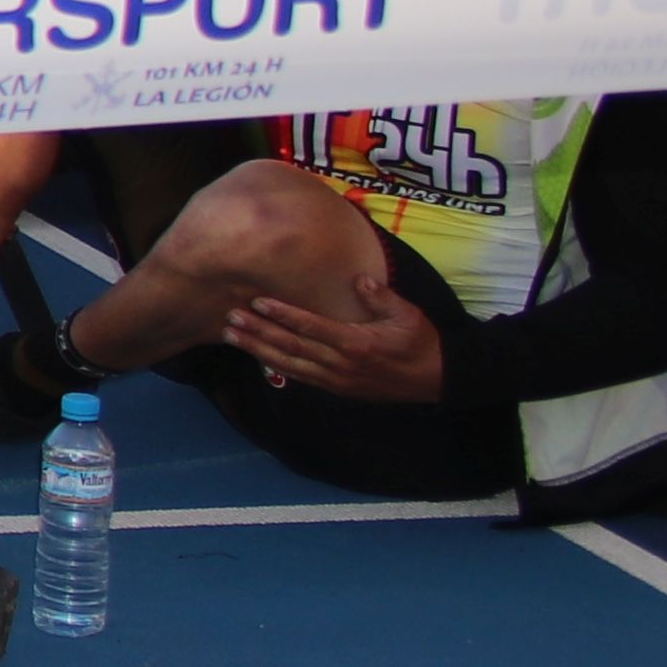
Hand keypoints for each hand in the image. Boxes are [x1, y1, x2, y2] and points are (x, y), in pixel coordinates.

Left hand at [222, 273, 448, 403]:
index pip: (311, 327)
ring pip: (289, 364)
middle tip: (230, 318)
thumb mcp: (408, 315)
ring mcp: (337, 379)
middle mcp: (341, 363)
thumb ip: (381, 297)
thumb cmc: (421, 342)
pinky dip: (275, 365)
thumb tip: (359, 278)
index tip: (258, 302)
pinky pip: (300, 377)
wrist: (436, 380)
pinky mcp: (337, 388)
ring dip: (258, 349)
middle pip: (291, 346)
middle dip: (258, 332)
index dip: (283, 314)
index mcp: (356, 343)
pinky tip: (256, 354)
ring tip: (232, 336)